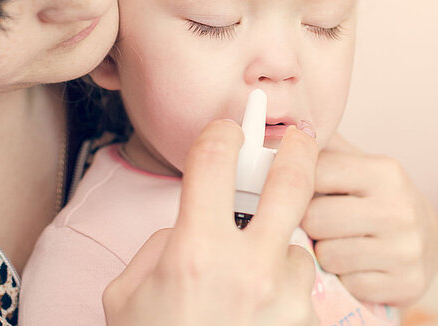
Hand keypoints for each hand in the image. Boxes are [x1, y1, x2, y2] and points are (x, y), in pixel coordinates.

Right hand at [103, 120, 319, 325]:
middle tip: (301, 139)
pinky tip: (259, 312)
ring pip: (296, 245)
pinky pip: (300, 287)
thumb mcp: (131, 293)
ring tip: (250, 285)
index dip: (221, 135)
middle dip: (297, 151)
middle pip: (291, 184)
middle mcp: (249, 271)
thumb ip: (165, 244)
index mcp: (197, 253)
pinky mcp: (307, 324)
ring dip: (276, 251)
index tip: (227, 131)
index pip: (215, 161)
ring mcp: (286, 300)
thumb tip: (196, 221)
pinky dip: (283, 288)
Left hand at [302, 133, 437, 305]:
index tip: (303, 191)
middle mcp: (400, 208)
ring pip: (327, 255)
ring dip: (324, 252)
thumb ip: (317, 149)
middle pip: (314, 219)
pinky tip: (356, 265)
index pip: (311, 174)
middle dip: (308, 223)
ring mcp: (407, 249)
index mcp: (384, 171)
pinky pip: (347, 285)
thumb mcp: (353, 164)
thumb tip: (271, 135)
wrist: (424, 238)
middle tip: (319, 223)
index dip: (298, 186)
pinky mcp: (408, 284)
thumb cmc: (372, 196)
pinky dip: (345, 279)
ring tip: (338, 242)